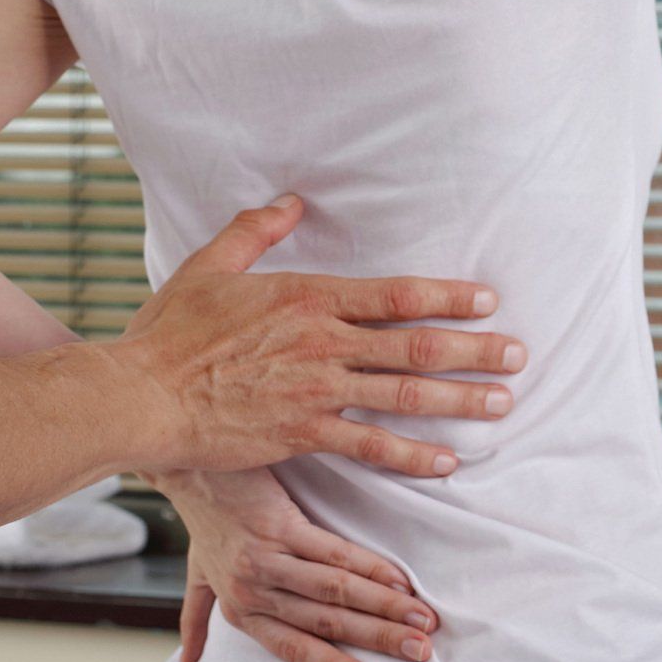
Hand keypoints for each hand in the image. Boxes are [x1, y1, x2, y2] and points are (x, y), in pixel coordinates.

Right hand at [115, 195, 524, 477]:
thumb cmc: (169, 332)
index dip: (447, 296)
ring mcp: (317, 389)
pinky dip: (414, 454)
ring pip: (406, 393)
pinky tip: (448, 460)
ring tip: (502, 403)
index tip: (487, 300)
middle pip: (416, 343)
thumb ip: (255, 230)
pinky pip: (372, 446)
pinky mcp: (303, 432)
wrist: (142, 394)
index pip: (395, 293)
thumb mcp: (209, 265)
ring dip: (461, 398)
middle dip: (475, 349)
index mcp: (307, 296)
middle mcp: (322, 341)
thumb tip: (290, 201)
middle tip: (519, 354)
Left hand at [152, 467, 436, 661]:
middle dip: (378, 639)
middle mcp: (251, 591)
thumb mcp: (199, 575)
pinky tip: (400, 580)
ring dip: (385, 607)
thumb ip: (197, 620)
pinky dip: (372, 568)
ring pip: (334, 592)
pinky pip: (333, 553)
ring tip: (422, 619)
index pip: (290, 648)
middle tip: (420, 652)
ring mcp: (265, 559)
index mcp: (239, 610)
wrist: (190, 465)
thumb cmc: (205, 519)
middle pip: (324, 623)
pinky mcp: (278, 525)